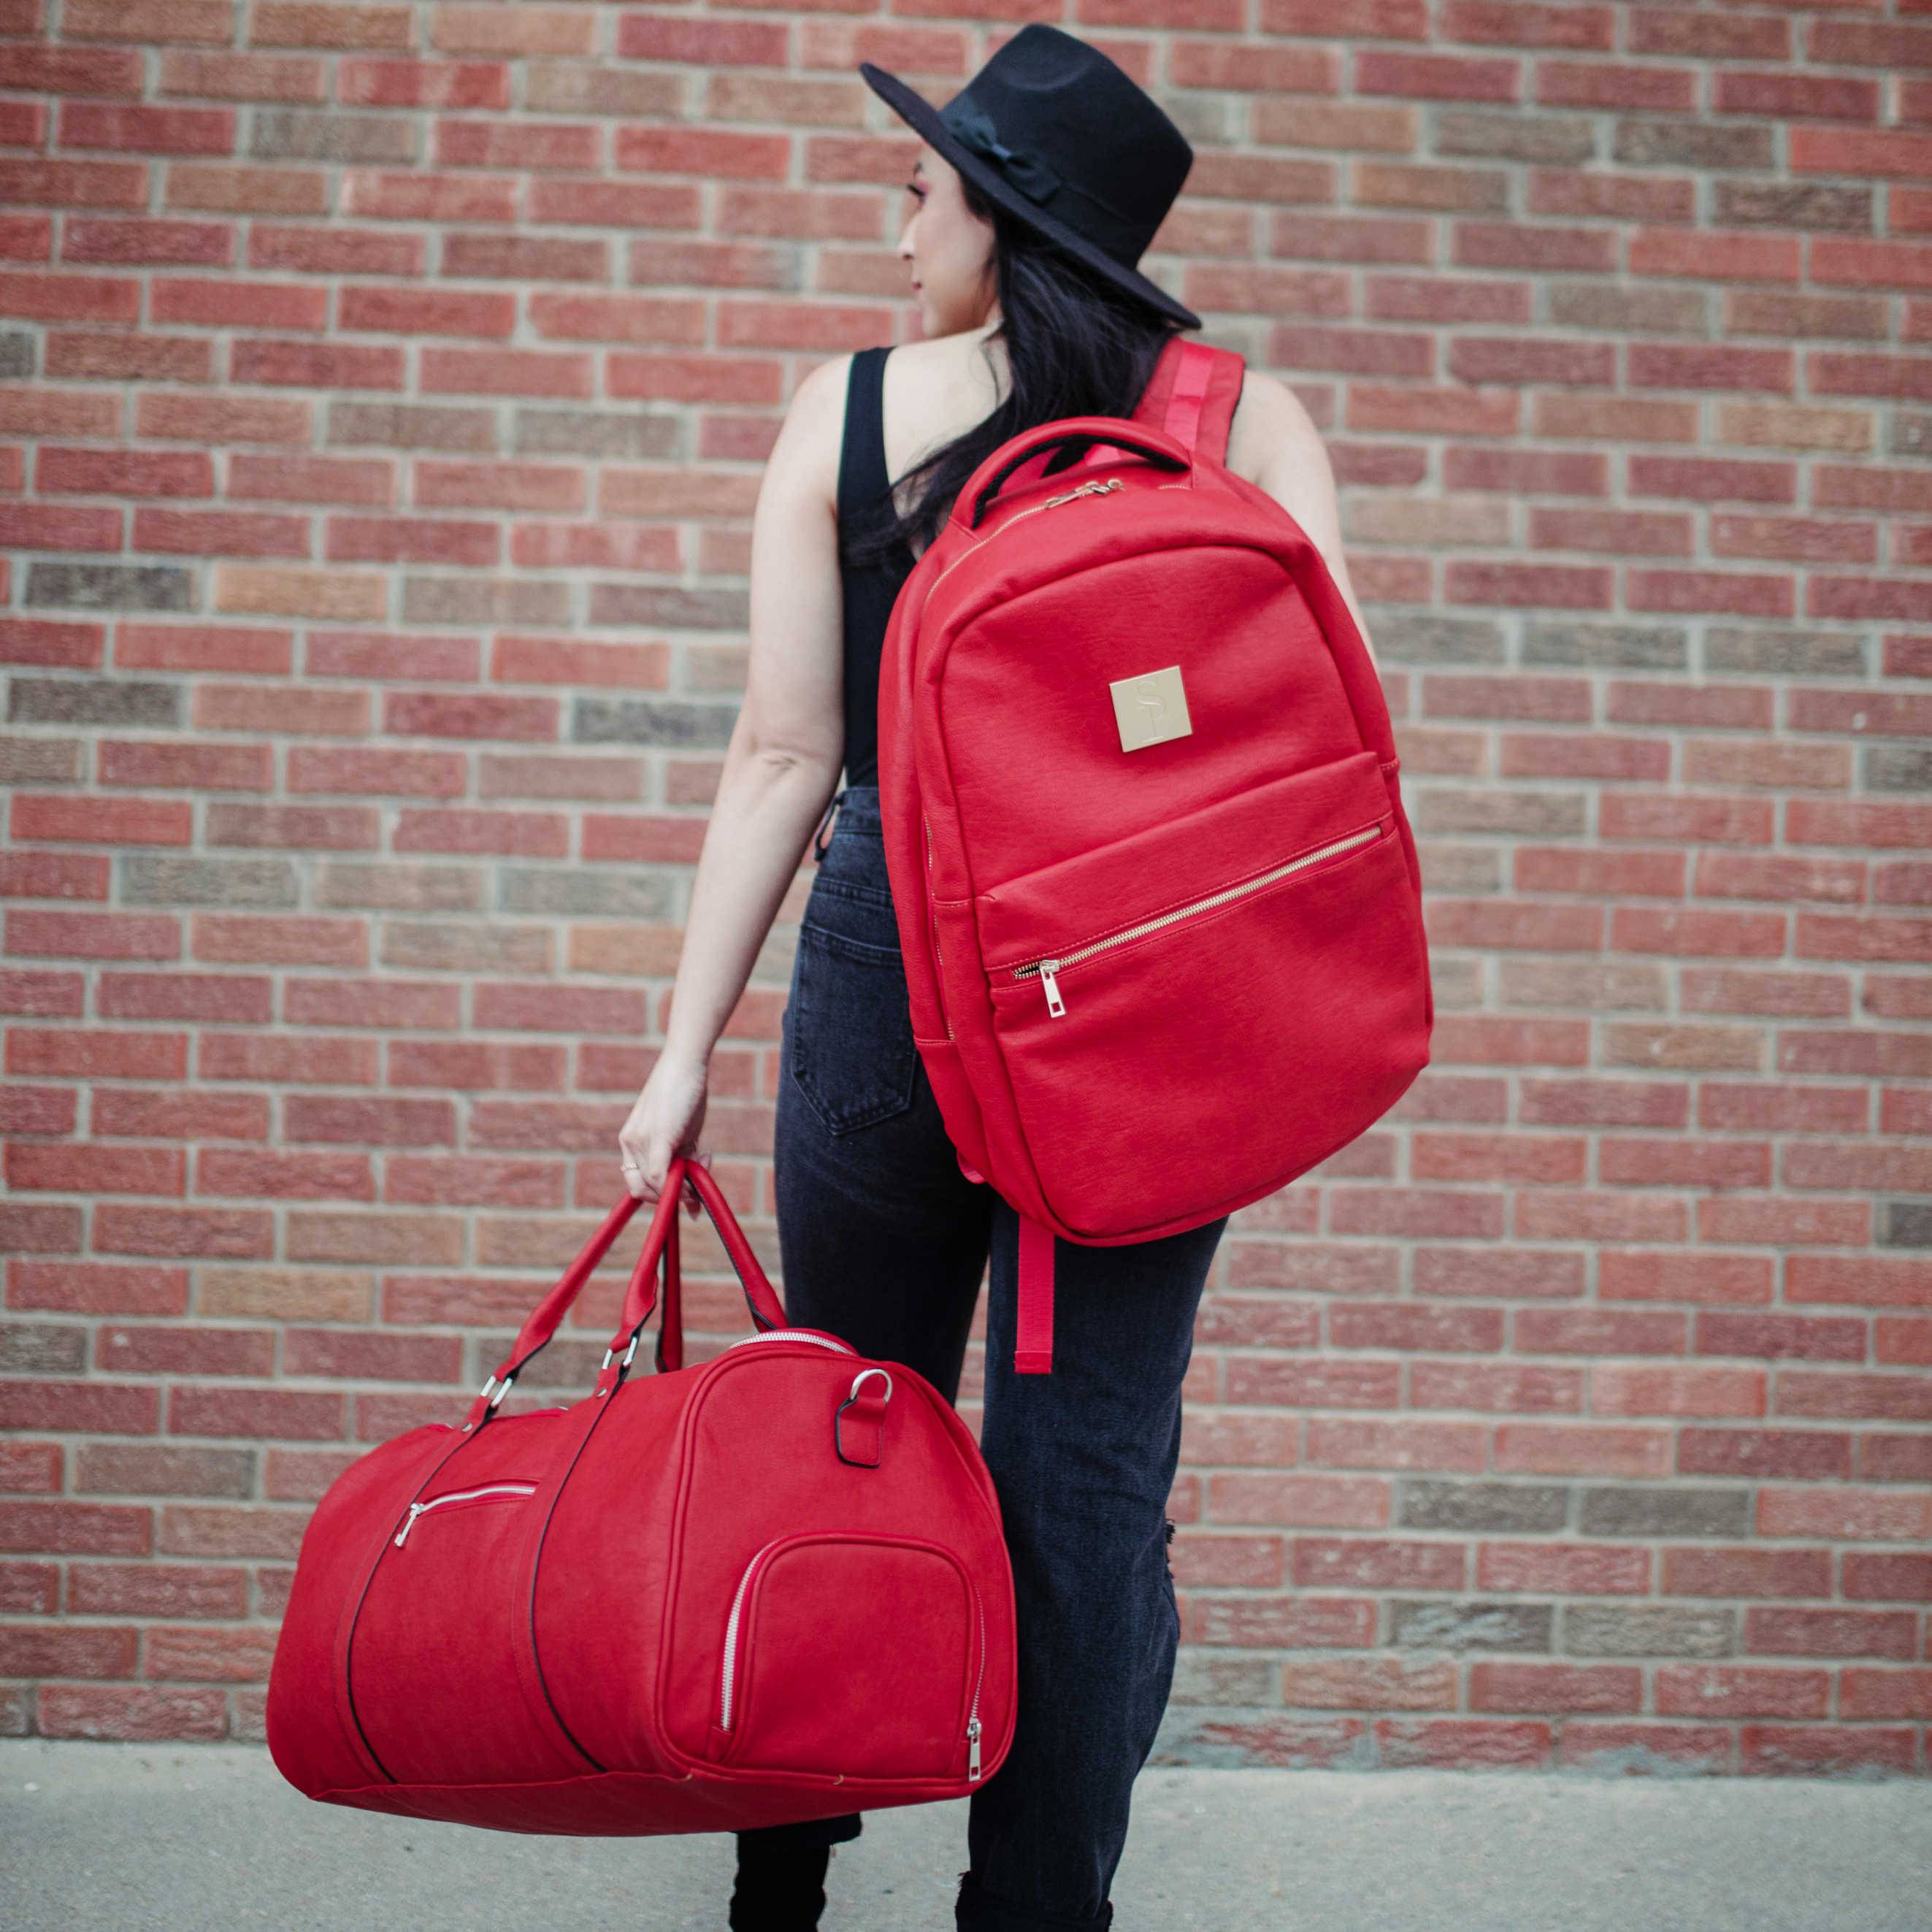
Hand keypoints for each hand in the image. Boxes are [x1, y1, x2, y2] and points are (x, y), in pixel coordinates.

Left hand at [617, 1052, 710, 1219]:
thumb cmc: (685, 1095)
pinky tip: (700, 1169)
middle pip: (643, 1190)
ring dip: (684, 1188)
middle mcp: (629, 1143)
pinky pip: (660, 1176)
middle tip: (697, 1183)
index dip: (659, 1196)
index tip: (684, 1195)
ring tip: (705, 1161)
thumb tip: (694, 1203)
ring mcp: (640, 1140)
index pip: (636, 1184)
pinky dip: (679, 1186)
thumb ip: (683, 1163)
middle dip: (672, 1196)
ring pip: (655, 1185)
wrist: (685, 1063)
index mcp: (630, 1141)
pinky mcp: (657, 1137)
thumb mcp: (682, 1134)